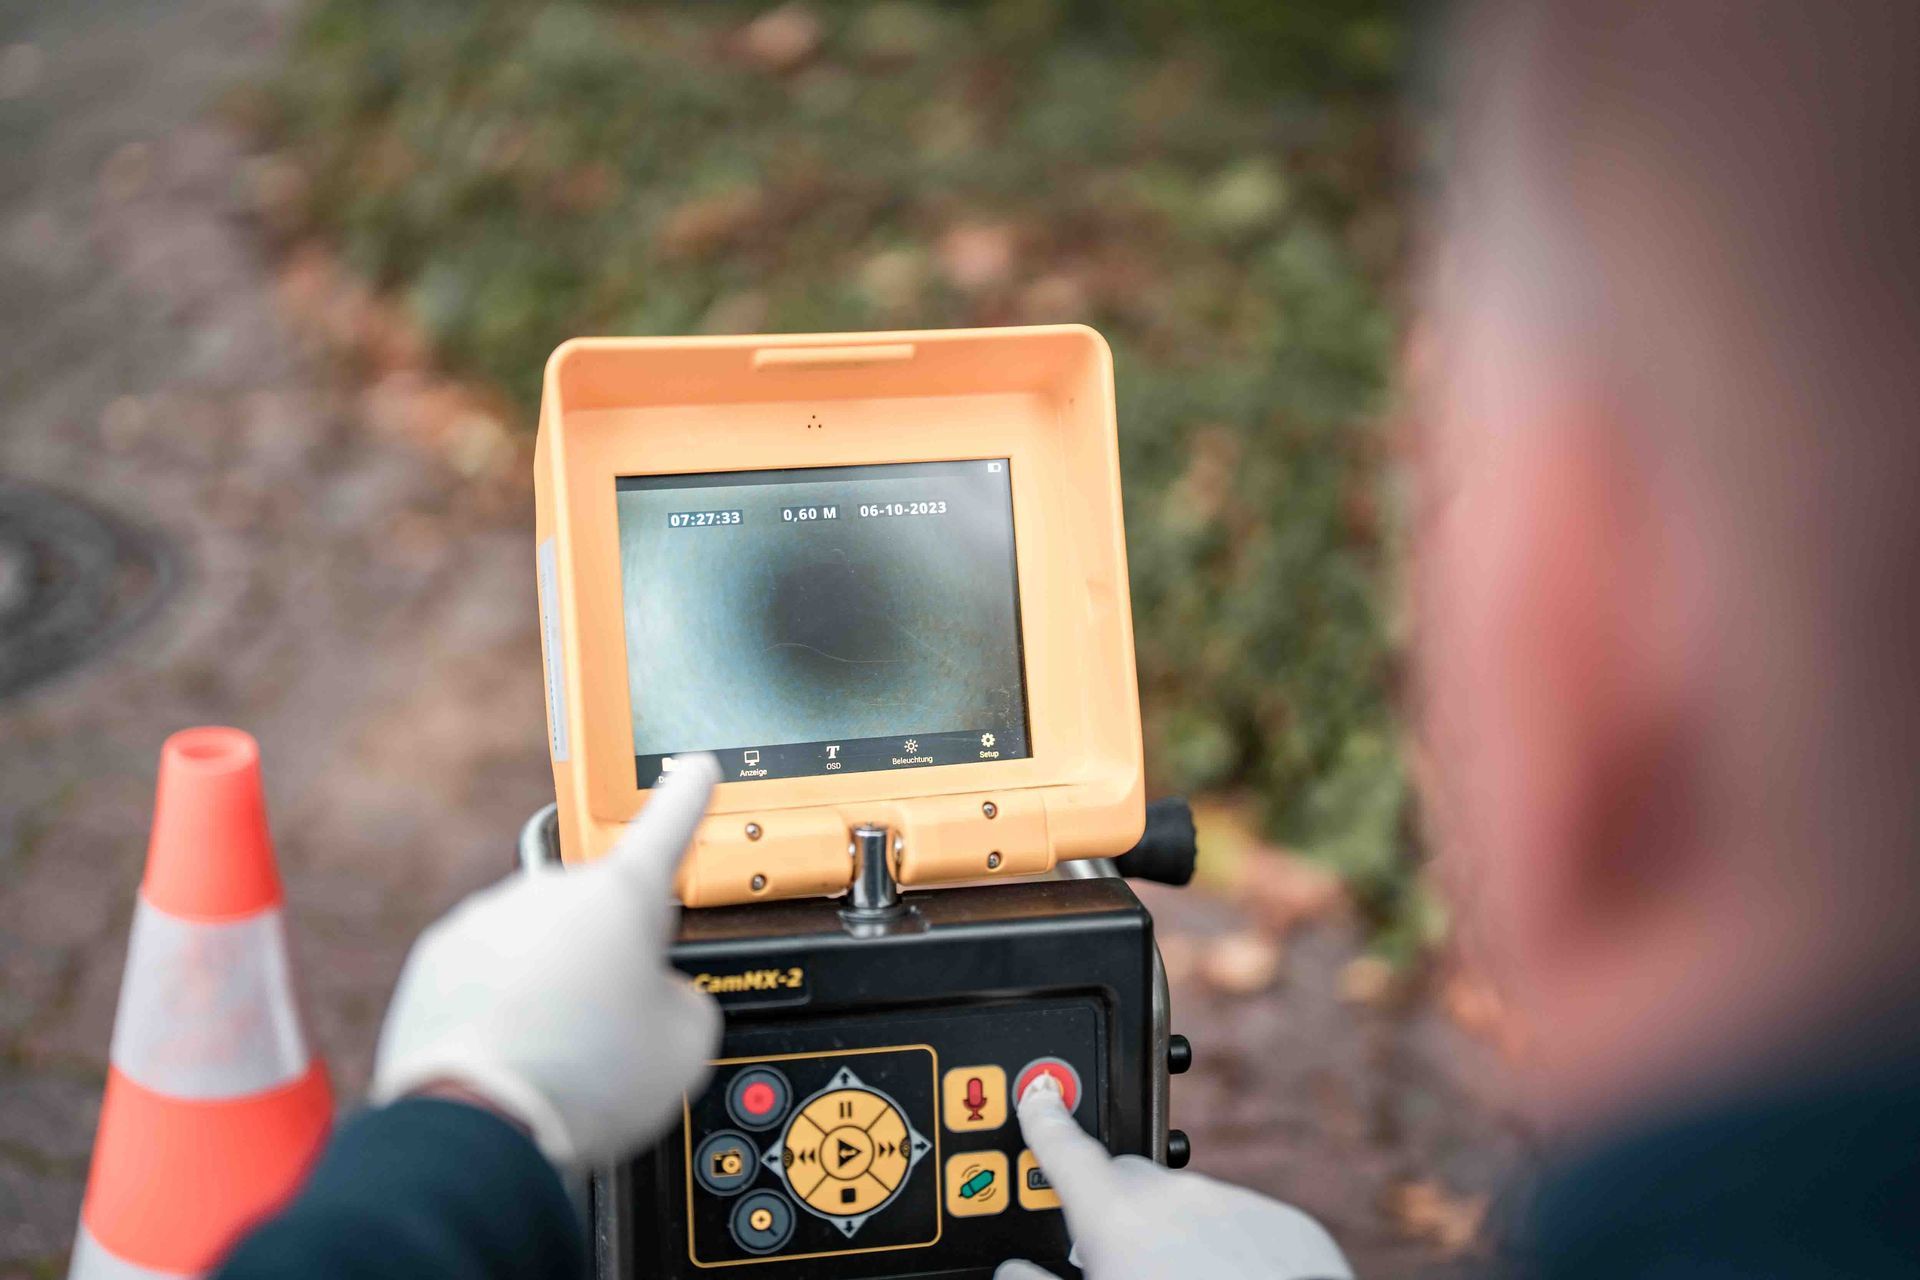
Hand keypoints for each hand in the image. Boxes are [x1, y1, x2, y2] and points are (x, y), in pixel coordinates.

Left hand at [371, 756, 722, 1168]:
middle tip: (617, 1024)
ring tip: (560, 1053)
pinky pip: (489, 971)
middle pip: (600, 912)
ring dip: (555, 983)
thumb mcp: (686, 1043)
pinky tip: (515, 1052)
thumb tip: (658, 999)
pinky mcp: (439, 956)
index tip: (694, 767)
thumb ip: (685, 998)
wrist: (479, 1124)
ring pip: (542, 943)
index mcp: (622, 895)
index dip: (688, 794)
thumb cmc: (585, 1078)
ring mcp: (488, 918)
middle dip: (612, 955)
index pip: (669, 826)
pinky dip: (504, 1004)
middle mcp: (551, 891)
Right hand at [998, 1078, 1353, 1279]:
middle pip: (1127, 1181)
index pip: (1065, 1148)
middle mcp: (1177, 1197)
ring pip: (1189, 1207)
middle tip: (1118, 1261)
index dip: (1044, 1119)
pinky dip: (1231, 1247)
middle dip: (1116, 1209)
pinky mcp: (1288, 1226)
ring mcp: (1237, 1205)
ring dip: (1177, 1235)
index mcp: (1117, 1218)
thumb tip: (1013, 1269)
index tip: (1037, 1095)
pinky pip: (1244, 1224)